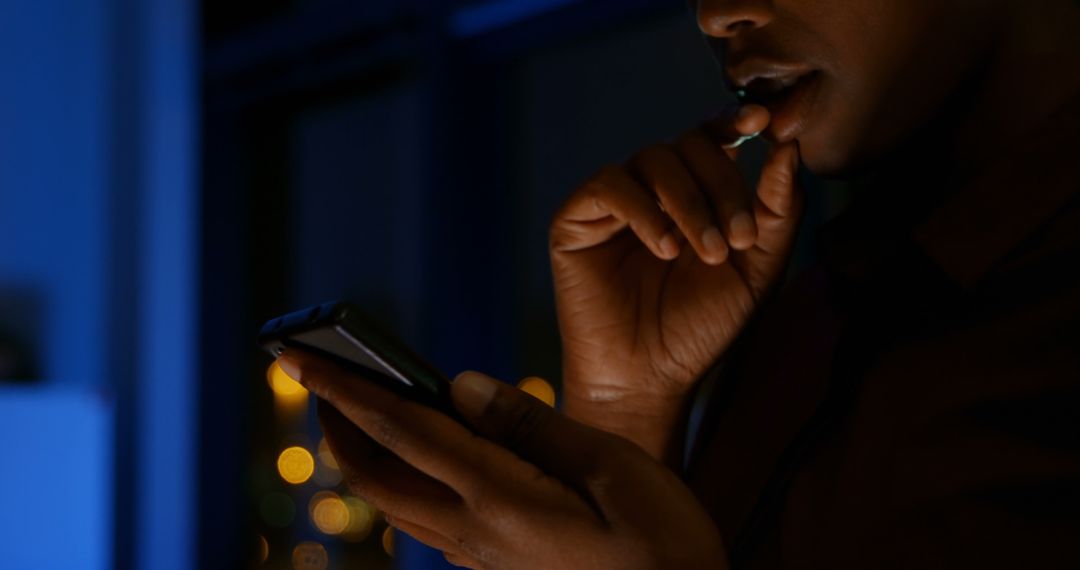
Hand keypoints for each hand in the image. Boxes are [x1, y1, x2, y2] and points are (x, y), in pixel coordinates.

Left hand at [278, 351, 729, 569]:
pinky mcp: (498, 567)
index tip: (297, 357)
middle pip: (376, 474)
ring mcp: (482, 556)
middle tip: (321, 374)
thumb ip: (531, 425)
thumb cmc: (663, 548)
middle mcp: (474, 532)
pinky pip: (428, 518)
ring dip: (367, 451)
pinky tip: (427, 455)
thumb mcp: (611, 469)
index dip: (344, 389)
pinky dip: (406, 476)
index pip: (399, 432)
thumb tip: (462, 385)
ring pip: (397, 501)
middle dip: (339, 421)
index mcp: (498, 499)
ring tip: (362, 406)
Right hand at [549, 106, 802, 462]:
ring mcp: (614, 201)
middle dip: (721, 187)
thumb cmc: (701, 328)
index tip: (762, 121)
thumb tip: (789, 146)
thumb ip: (777, 210)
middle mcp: (653, 189)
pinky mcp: (577, 218)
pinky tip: (663, 248)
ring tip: (705, 254)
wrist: (649, 378)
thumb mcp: (758, 269)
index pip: (713, 138)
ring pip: (653, 159)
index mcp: (694, 194)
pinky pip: (610, 185)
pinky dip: (643, 210)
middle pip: (689, 144)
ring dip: (689, 203)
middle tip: (737, 242)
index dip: (734, 122)